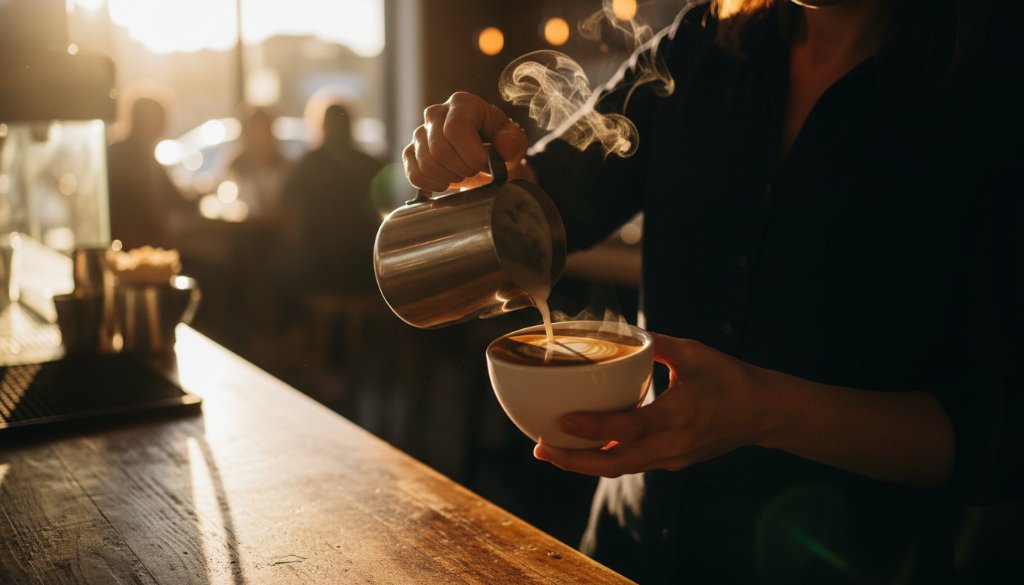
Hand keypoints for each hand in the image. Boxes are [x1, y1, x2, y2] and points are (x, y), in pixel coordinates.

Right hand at [403, 92, 528, 192]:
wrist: (483, 155)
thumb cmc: (498, 144)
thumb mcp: (513, 140)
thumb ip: (513, 140)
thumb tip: (503, 144)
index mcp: (462, 104)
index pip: (455, 129)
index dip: (471, 154)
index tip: (485, 164)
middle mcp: (436, 114)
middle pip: (439, 149)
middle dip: (462, 169)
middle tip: (475, 171)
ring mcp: (420, 133)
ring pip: (426, 164)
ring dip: (448, 178)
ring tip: (462, 174)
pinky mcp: (411, 153)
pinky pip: (414, 174)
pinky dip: (431, 185)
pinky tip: (445, 183)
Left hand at [533, 333, 773, 477]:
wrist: (764, 413)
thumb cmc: (730, 378)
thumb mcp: (693, 352)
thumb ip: (654, 343)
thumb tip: (618, 331)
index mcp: (680, 413)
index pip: (629, 427)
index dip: (594, 428)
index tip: (562, 421)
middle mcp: (674, 443)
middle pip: (615, 463)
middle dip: (573, 461)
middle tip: (540, 448)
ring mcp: (673, 458)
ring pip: (620, 468)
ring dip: (583, 464)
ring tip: (550, 451)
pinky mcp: (672, 463)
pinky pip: (632, 464)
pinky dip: (604, 459)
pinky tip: (582, 448)